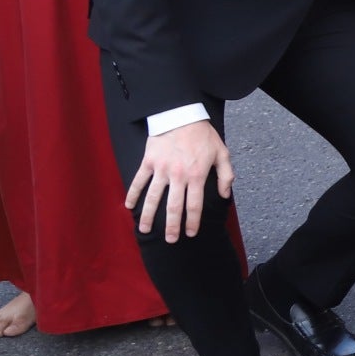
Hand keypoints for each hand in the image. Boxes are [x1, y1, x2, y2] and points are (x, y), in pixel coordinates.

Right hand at [124, 120, 233, 239]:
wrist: (181, 114)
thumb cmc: (203, 135)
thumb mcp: (222, 153)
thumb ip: (226, 176)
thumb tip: (224, 195)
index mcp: (197, 175)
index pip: (194, 205)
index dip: (193, 222)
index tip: (190, 234)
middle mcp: (178, 175)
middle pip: (173, 207)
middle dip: (171, 226)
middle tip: (169, 240)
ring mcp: (161, 169)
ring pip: (153, 198)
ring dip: (147, 216)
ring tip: (144, 230)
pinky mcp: (148, 162)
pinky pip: (138, 181)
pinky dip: (132, 194)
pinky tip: (128, 207)